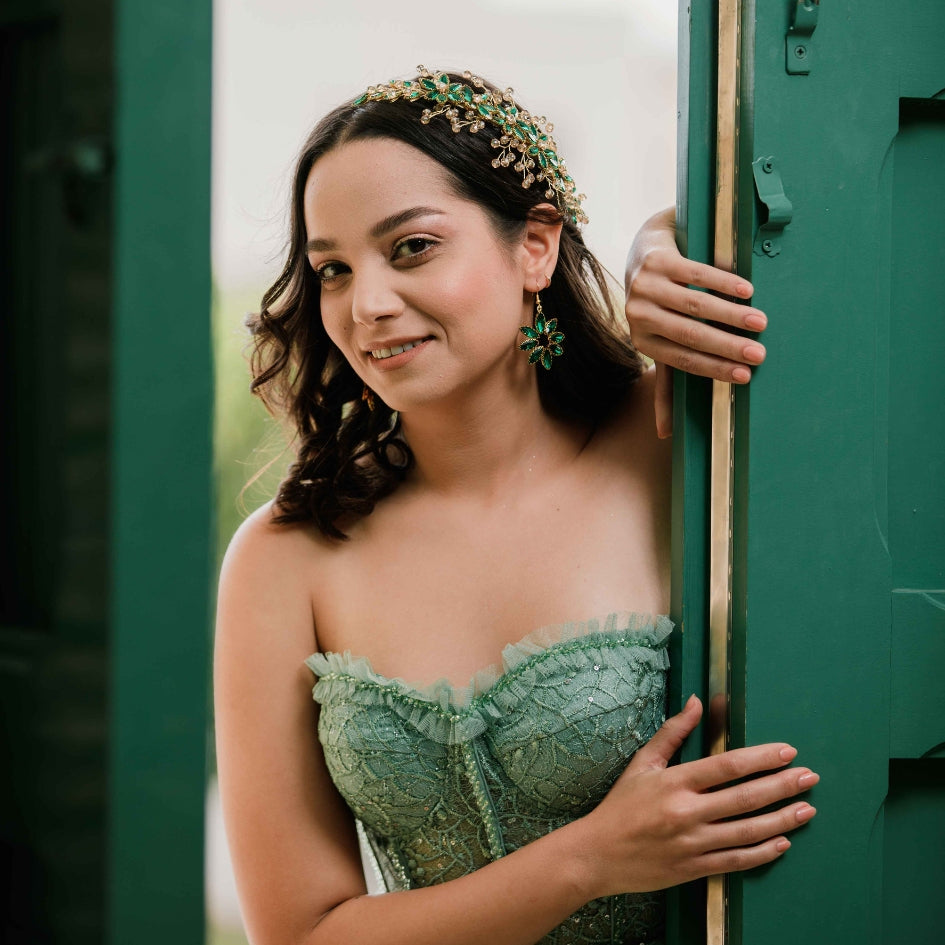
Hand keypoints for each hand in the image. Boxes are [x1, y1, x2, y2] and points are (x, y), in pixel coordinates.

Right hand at [579, 696, 817, 896]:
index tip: (788, 751)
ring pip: (748, 832)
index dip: (762, 758)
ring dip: (782, 820)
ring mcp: (693, 844)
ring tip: (807, 809)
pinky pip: (737, 861)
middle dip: (783, 786)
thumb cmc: (621, 805)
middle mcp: (687, 813)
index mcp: (674, 782)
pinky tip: (783, 843)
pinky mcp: (695, 869)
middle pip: (746, 798)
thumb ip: (673, 732)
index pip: (727, 766)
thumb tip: (698, 702)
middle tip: (810, 777)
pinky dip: (764, 853)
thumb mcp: (642, 763)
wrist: (598, 855)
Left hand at [625, 208, 767, 437]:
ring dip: (730, 315)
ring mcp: (645, 285)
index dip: (714, 369)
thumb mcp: (661, 341)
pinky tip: (746, 290)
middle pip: (690, 334)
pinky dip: (723, 283)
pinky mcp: (656, 259)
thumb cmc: (661, 303)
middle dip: (727, 346)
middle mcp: (638, 314)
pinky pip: (695, 273)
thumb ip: (665, 383)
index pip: (682, 360)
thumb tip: (663, 434)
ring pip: (695, 304)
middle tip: (759, 353)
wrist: (648, 247)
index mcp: (642, 340)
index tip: (745, 376)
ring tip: (760, 322)